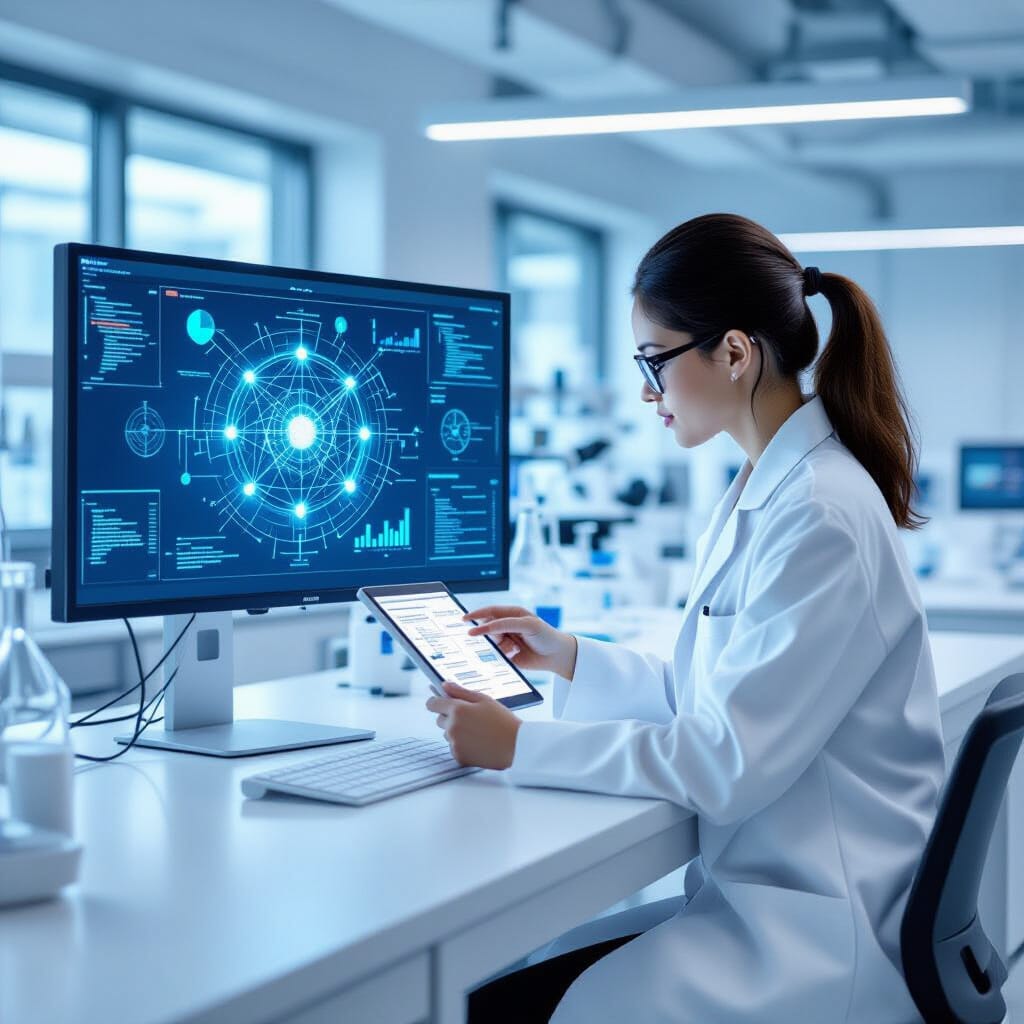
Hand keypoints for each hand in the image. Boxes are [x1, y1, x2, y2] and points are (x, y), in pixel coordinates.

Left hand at [426, 681, 522, 768]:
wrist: (517, 746)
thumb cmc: (503, 721)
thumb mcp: (485, 700)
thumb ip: (461, 691)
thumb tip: (444, 685)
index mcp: (458, 709)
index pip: (433, 704)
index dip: (436, 702)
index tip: (439, 703)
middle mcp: (453, 727)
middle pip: (440, 720)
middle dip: (450, 718)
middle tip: (470, 719)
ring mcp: (455, 743)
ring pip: (448, 735)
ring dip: (457, 733)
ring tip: (478, 732)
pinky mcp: (459, 757)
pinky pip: (454, 748)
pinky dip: (463, 746)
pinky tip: (478, 743)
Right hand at [462, 604, 577, 679]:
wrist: (557, 657)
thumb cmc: (546, 636)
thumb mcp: (527, 625)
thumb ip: (505, 624)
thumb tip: (485, 626)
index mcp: (512, 614)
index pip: (490, 612)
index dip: (476, 615)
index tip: (464, 620)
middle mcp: (507, 626)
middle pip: (487, 628)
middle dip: (488, 634)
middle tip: (495, 639)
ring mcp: (506, 640)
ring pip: (491, 643)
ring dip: (500, 646)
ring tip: (515, 649)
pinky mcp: (507, 655)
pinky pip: (495, 655)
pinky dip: (502, 655)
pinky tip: (514, 655)